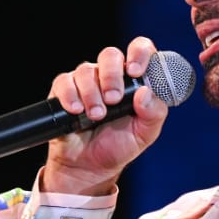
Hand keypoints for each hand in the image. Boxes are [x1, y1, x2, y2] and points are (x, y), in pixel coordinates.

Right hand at [41, 37, 169, 194]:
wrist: (90, 167)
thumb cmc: (119, 146)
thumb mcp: (145, 134)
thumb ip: (154, 113)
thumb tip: (146, 92)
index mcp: (133, 81)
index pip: (140, 50)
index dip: (139, 53)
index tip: (135, 71)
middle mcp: (109, 76)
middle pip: (110, 55)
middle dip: (111, 76)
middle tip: (113, 99)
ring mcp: (86, 82)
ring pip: (86, 70)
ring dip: (92, 93)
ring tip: (96, 115)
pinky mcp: (64, 92)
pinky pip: (64, 82)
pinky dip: (70, 95)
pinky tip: (76, 110)